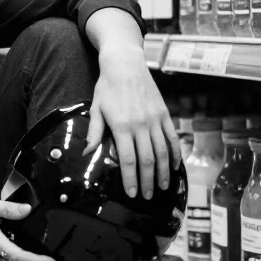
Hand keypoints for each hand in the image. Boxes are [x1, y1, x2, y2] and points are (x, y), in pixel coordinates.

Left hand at [84, 47, 181, 200]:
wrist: (125, 64)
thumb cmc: (107, 87)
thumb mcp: (96, 109)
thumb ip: (93, 132)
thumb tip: (86, 153)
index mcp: (121, 126)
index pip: (127, 159)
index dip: (130, 178)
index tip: (132, 193)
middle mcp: (140, 125)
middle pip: (147, 160)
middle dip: (148, 181)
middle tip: (148, 196)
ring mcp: (155, 120)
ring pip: (162, 152)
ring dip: (163, 172)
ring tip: (163, 187)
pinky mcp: (164, 114)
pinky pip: (172, 138)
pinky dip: (175, 153)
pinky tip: (174, 166)